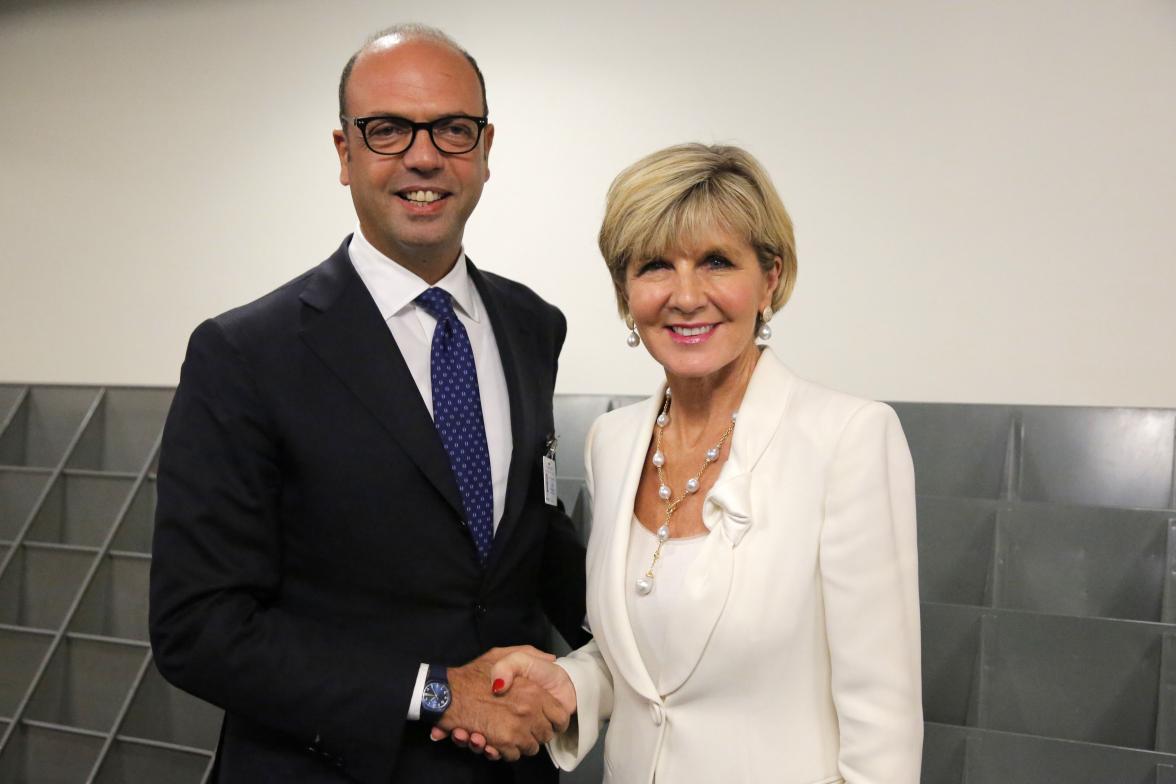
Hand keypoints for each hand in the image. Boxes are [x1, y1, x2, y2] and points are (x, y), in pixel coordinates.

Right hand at [432, 646, 567, 761]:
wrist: (445, 692)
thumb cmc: (477, 672)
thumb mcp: (504, 654)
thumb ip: (529, 655)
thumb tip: (551, 658)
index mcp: (534, 690)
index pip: (559, 715)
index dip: (554, 719)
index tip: (546, 718)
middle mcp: (528, 710)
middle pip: (545, 734)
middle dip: (537, 732)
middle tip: (523, 725)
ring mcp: (516, 728)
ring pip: (530, 747)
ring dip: (521, 743)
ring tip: (506, 732)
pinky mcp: (502, 742)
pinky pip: (512, 754)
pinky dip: (504, 751)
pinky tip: (491, 741)